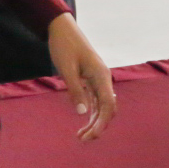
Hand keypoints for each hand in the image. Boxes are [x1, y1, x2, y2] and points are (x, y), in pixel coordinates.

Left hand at [47, 13, 115, 140]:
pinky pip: (95, 99)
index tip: (90, 136)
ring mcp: (98, 79)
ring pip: (102, 106)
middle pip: (107, 108)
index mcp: (101, 76)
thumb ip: (75, 90)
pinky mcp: (91, 79)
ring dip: (94, 121)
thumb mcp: (67, 69)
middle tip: (82, 139)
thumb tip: (82, 113)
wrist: (61, 28)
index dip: (101, 123)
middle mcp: (103, 79)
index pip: (107, 105)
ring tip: (81, 135)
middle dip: (98, 126)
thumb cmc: (64, 46)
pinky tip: (84, 121)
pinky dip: (91, 112)